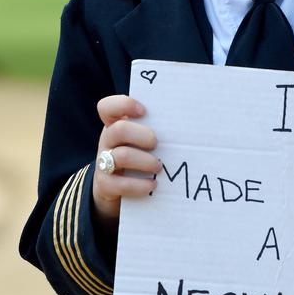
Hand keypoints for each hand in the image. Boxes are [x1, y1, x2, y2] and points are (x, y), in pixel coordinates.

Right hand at [92, 94, 159, 228]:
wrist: (116, 189)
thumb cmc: (138, 156)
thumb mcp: (141, 140)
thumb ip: (155, 129)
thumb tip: (190, 123)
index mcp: (115, 125)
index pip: (107, 107)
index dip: (124, 105)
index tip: (144, 111)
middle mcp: (107, 141)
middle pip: (119, 130)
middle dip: (142, 135)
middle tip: (156, 143)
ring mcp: (103, 163)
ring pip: (121, 156)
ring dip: (145, 161)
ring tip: (158, 166)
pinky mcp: (105, 185)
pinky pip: (120, 184)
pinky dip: (139, 185)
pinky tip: (152, 185)